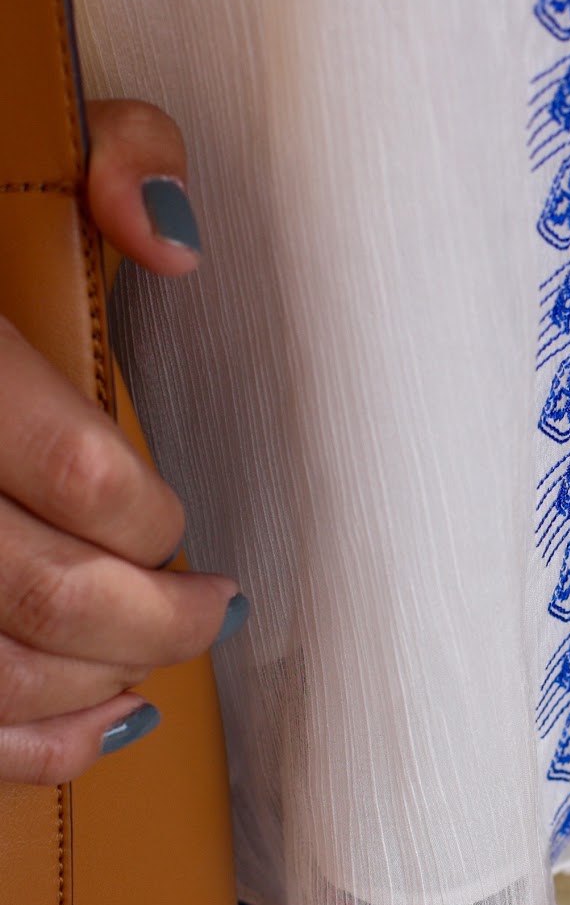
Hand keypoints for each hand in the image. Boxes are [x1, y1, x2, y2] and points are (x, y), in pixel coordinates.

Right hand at [0, 100, 243, 784]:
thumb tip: (175, 246)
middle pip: (40, 590)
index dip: (156, 524)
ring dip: (91, 688)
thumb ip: (116, 156)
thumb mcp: (12, 162)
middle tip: (215, 606)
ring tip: (158, 662)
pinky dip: (22, 749)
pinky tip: (91, 727)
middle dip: (154, 618)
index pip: (82, 475)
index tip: (186, 531)